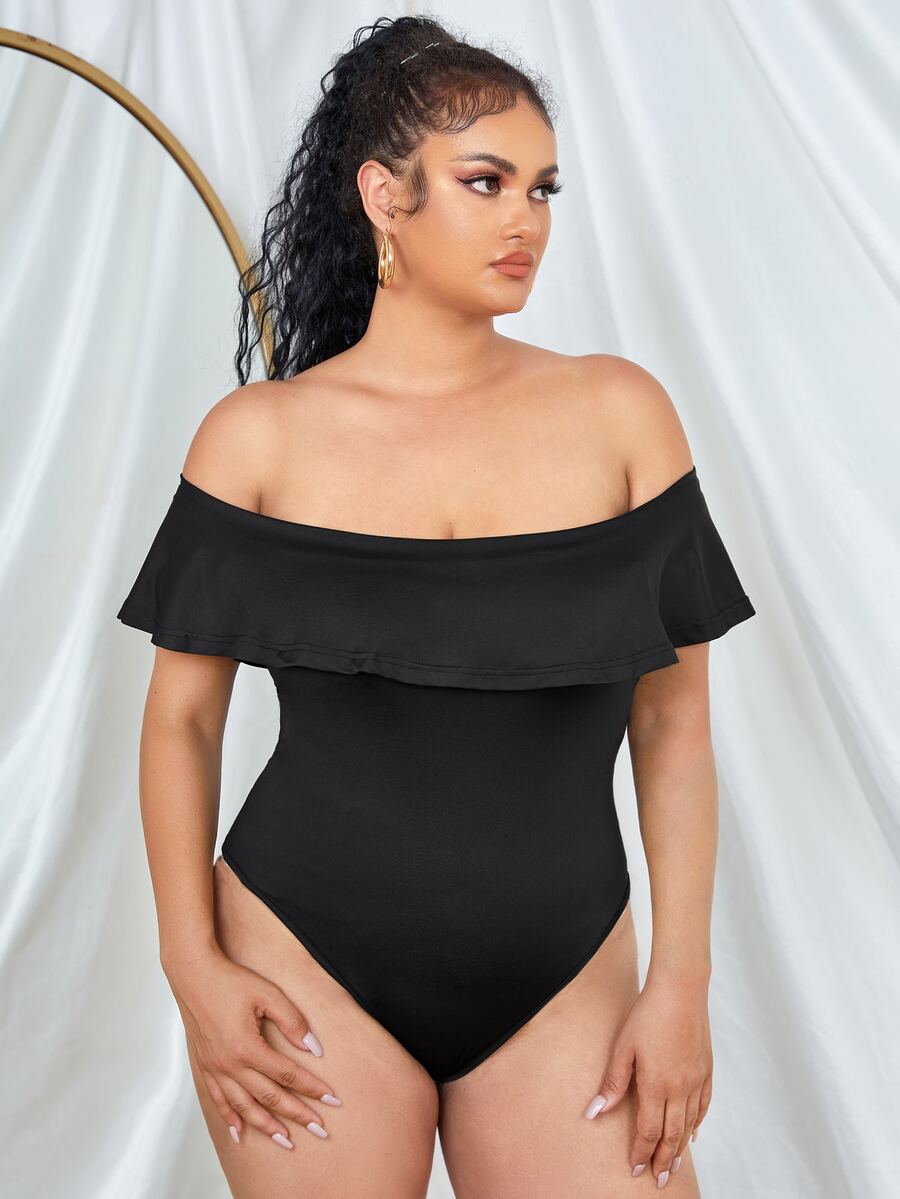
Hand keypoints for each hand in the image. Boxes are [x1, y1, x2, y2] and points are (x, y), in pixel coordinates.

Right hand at [167, 948, 342, 1148]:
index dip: (312, 1088)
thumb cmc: (232, 981)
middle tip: (320, 1130)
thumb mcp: (268, 994)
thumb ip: (293, 1022)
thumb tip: (314, 1049)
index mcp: (247, 1048)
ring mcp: (215, 1069)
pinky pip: (219, 1101)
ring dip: (267, 1126)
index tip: (332, 1100)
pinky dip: (231, 1119)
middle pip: (270, 1097)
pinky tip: (240, 1132)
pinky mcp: (205, 1067)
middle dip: (298, 1115)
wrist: (194, 976)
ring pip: (245, 1107)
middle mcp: (230, 1065)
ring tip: (287, 1141)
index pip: (288, 1075)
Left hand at [583, 974, 711, 1186]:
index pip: (648, 1130)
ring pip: (689, 1125)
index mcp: (656, 1085)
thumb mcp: (623, 1047)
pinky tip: (692, 1133)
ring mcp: (696, 1080)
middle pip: (671, 1134)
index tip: (636, 1169)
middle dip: (663, 1160)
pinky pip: (703, 1105)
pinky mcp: (706, 1070)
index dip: (641, 1152)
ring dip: (680, 1147)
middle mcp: (679, 1088)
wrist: (680, 990)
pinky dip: (697, 1123)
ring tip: (673, 1164)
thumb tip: (594, 1113)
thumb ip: (612, 1083)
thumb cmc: (648, 1014)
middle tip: (659, 1179)